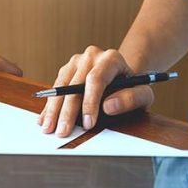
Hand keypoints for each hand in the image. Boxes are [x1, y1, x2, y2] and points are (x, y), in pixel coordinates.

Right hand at [39, 46, 153, 136]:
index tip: (88, 124)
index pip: (95, 79)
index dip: (90, 103)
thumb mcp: (143, 95)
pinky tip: (44, 119)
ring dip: (53, 109)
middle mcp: (91, 56)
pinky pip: (55, 89)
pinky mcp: (66, 70)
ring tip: (48, 128)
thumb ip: (132, 99)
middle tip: (62, 132)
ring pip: (61, 86)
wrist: (123, 79)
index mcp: (111, 58)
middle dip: (67, 111)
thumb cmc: (134, 89)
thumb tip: (108, 106)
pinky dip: (50, 106)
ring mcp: (76, 62)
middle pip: (74, 84)